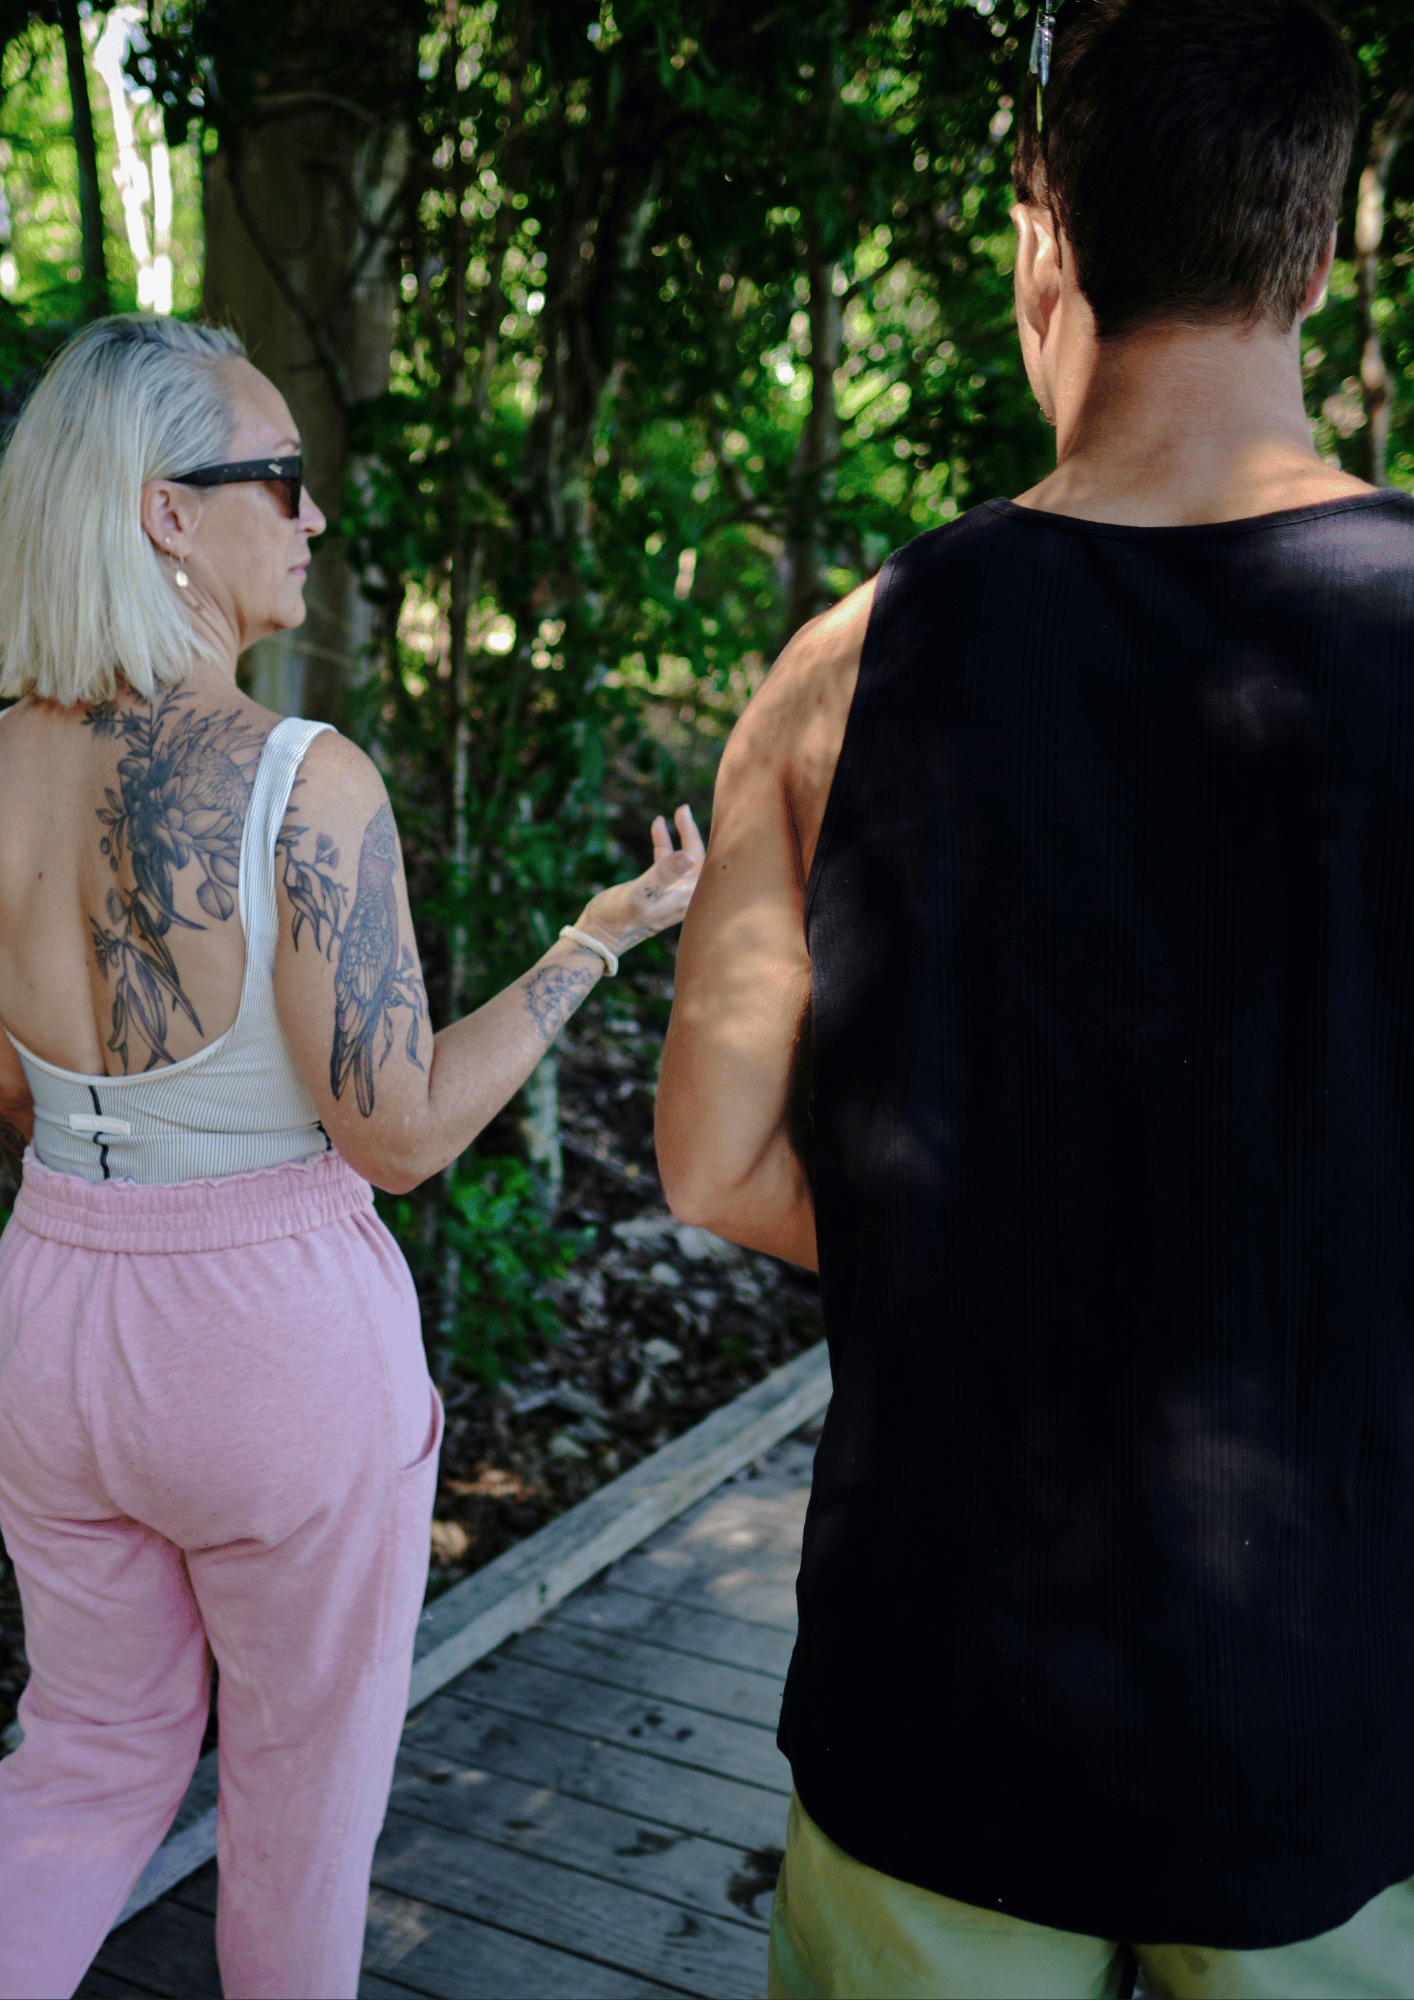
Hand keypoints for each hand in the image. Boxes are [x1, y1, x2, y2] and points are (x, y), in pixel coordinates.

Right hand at [578, 805, 703, 956]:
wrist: (597, 938)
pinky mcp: (657, 894)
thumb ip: (664, 874)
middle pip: (697, 860)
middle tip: (681, 808)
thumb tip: (690, 855)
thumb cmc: (617, 918)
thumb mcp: (640, 894)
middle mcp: (683, 899)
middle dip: (690, 834)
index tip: (684, 812)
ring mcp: (671, 896)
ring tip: (671, 815)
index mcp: (685, 899)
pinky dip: (664, 847)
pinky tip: (657, 828)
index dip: (695, 836)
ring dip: (678, 838)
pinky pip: (666, 865)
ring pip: (682, 861)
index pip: (701, 862)